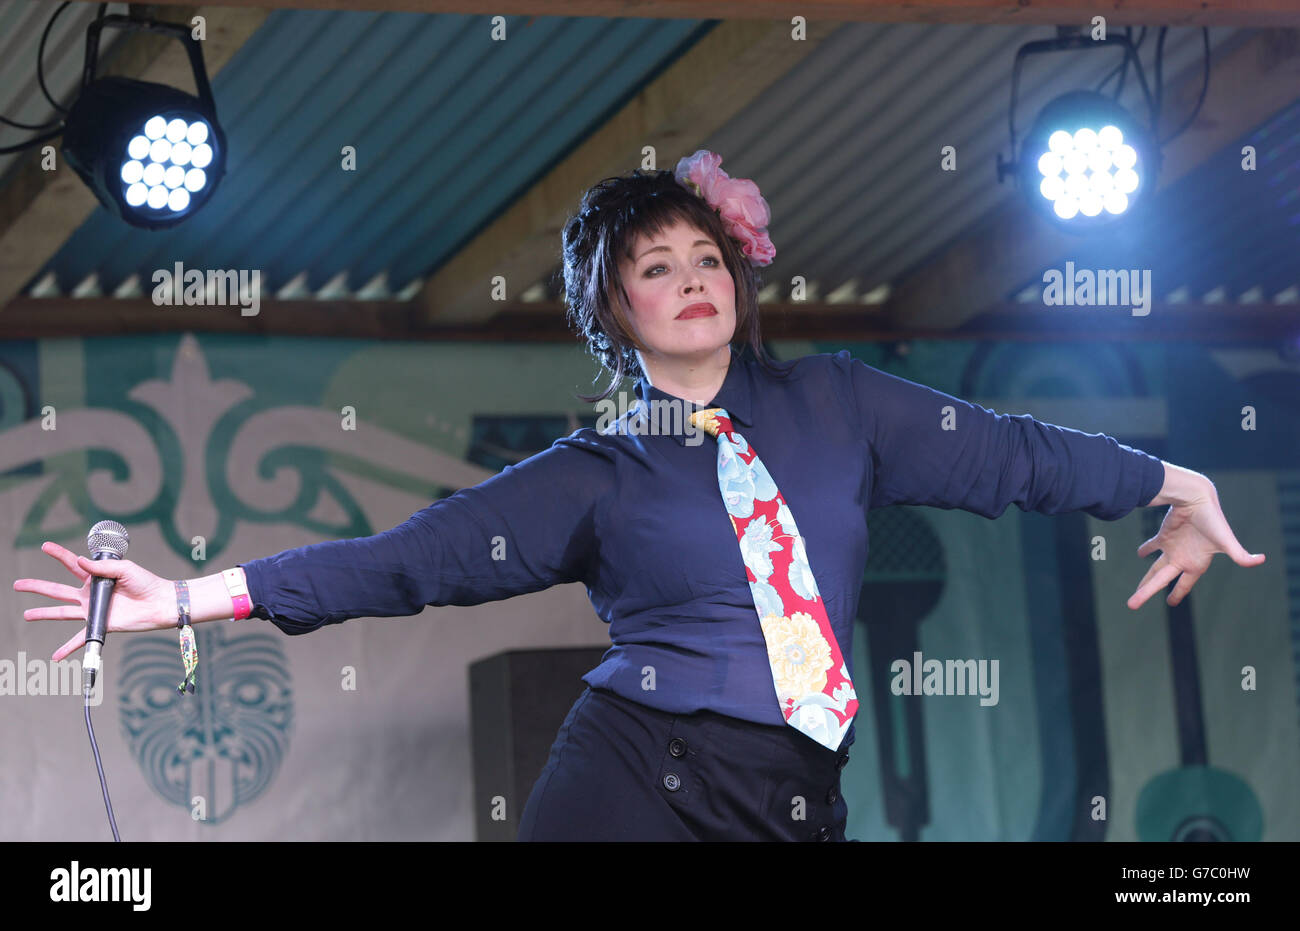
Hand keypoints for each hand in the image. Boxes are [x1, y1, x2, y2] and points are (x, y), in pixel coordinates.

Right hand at [13, 541, 176, 660]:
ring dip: (43, 613)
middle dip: (37, 586)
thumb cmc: (146, 583)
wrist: (160, 603)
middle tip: (18, 584)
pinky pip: (81, 638)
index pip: (72, 564)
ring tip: (26, 615)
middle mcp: (90, 594)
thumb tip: (81, 561)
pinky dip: (68, 648)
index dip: (58, 555)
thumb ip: (101, 567)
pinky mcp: (100, 625)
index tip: (44, 546)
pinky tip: (55, 656)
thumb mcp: (124, 569)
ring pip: (62, 612)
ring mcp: (93, 610)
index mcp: (96, 577)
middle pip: (57, 589)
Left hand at [1127, 483, 1264, 609]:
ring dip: (1145, 578)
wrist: (1198, 498)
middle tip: (1132, 605)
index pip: (1183, 584)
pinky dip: (1146, 549)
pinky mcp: (1164, 535)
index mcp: (1195, 564)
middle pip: (1161, 580)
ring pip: (1154, 567)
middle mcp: (1183, 558)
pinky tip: (1140, 553)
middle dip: (1146, 592)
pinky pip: (1152, 545)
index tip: (1170, 603)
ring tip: (1137, 589)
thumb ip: (1240, 554)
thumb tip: (1260, 560)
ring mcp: (1173, 547)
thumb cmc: (1213, 520)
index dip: (1177, 594)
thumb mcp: (1225, 540)